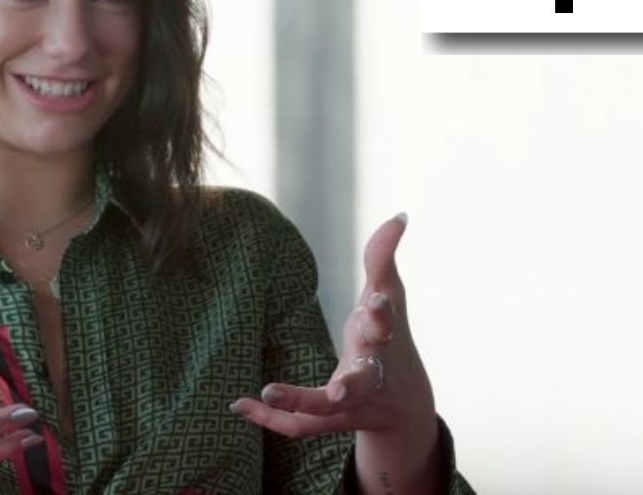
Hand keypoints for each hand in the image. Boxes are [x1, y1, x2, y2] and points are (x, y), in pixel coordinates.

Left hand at [231, 213, 436, 441]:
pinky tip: (238, 406)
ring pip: (326, 414)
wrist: (404, 405)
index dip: (380, 314)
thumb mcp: (389, 297)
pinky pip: (300, 427)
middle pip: (362, 383)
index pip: (386, 327)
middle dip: (350, 386)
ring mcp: (350, 404)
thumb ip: (383, 258)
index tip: (373, 302)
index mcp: (385, 342)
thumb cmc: (389, 339)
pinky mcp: (329, 420)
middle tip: (336, 389)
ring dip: (299, 403)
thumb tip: (399, 215)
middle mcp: (370, 378)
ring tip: (267, 391)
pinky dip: (269, 420)